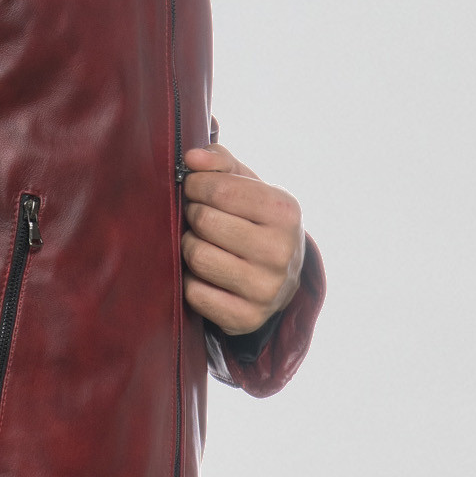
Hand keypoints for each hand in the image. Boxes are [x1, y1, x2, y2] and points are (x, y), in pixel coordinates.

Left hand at [180, 142, 304, 334]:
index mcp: (285, 212)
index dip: (196, 185)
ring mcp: (267, 289)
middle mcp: (281, 252)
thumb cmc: (255, 220)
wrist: (280, 278)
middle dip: (193, 215)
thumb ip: (219, 162)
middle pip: (205, 222)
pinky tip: (207, 275)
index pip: (221, 190)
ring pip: (197, 257)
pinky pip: (195, 293)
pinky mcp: (247, 318)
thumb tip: (192, 158)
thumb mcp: (248, 186)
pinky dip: (192, 282)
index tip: (195, 188)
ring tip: (202, 243)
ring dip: (190, 246)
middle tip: (198, 217)